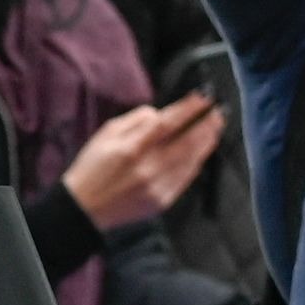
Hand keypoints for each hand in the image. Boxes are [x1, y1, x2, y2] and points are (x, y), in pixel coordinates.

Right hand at [59, 91, 223, 229]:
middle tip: (218, 111)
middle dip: (206, 124)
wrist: (85, 208)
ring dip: (206, 143)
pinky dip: (196, 163)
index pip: (168, 123)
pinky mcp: (162, 201)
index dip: (188, 108)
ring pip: (191, 160)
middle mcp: (147, 168)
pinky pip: (186, 179)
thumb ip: (135, 121)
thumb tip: (160, 114)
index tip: (203, 97)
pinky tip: (202, 153)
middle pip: (187, 142)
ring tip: (215, 129)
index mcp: (131, 148)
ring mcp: (157, 186)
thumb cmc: (92, 168)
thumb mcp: (106, 134)